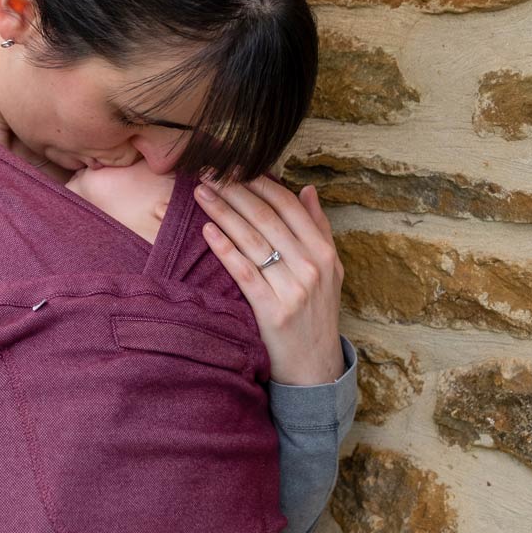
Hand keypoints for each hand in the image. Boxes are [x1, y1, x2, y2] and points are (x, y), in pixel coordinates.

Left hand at [194, 173, 344, 385]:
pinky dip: (225, 248)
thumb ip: (318, 229)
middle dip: (236, 191)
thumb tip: (306, 189)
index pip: (289, 207)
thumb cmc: (316, 315)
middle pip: (267, 219)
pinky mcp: (271, 310)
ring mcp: (293, 289)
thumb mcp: (329, 271)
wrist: (314, 367)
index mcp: (324, 253)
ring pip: (253, 240)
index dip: (261, 183)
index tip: (236, 165)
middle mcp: (311, 267)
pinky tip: (207, 230)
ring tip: (202, 193)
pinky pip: (244, 272)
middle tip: (210, 171)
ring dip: (224, 212)